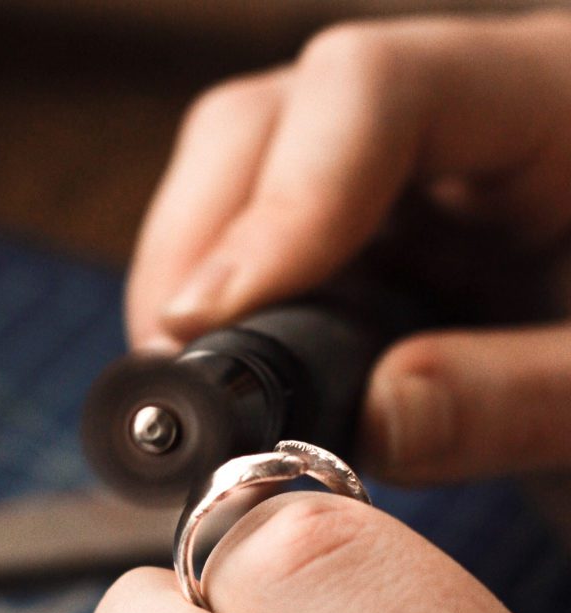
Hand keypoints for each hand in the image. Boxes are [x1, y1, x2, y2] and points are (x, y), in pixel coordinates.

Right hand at [127, 11, 570, 483]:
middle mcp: (463, 113)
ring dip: (202, 276)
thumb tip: (368, 421)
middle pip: (275, 119)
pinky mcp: (386, 229)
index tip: (215, 321)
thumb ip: (513, 397)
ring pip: (250, 173)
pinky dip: (236, 307)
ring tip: (200, 380)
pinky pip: (275, 240)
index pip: (373, 90)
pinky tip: (239, 370)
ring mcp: (413, 171)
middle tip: (179, 368)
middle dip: (206, 243)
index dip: (280, 203)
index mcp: (554, 99)